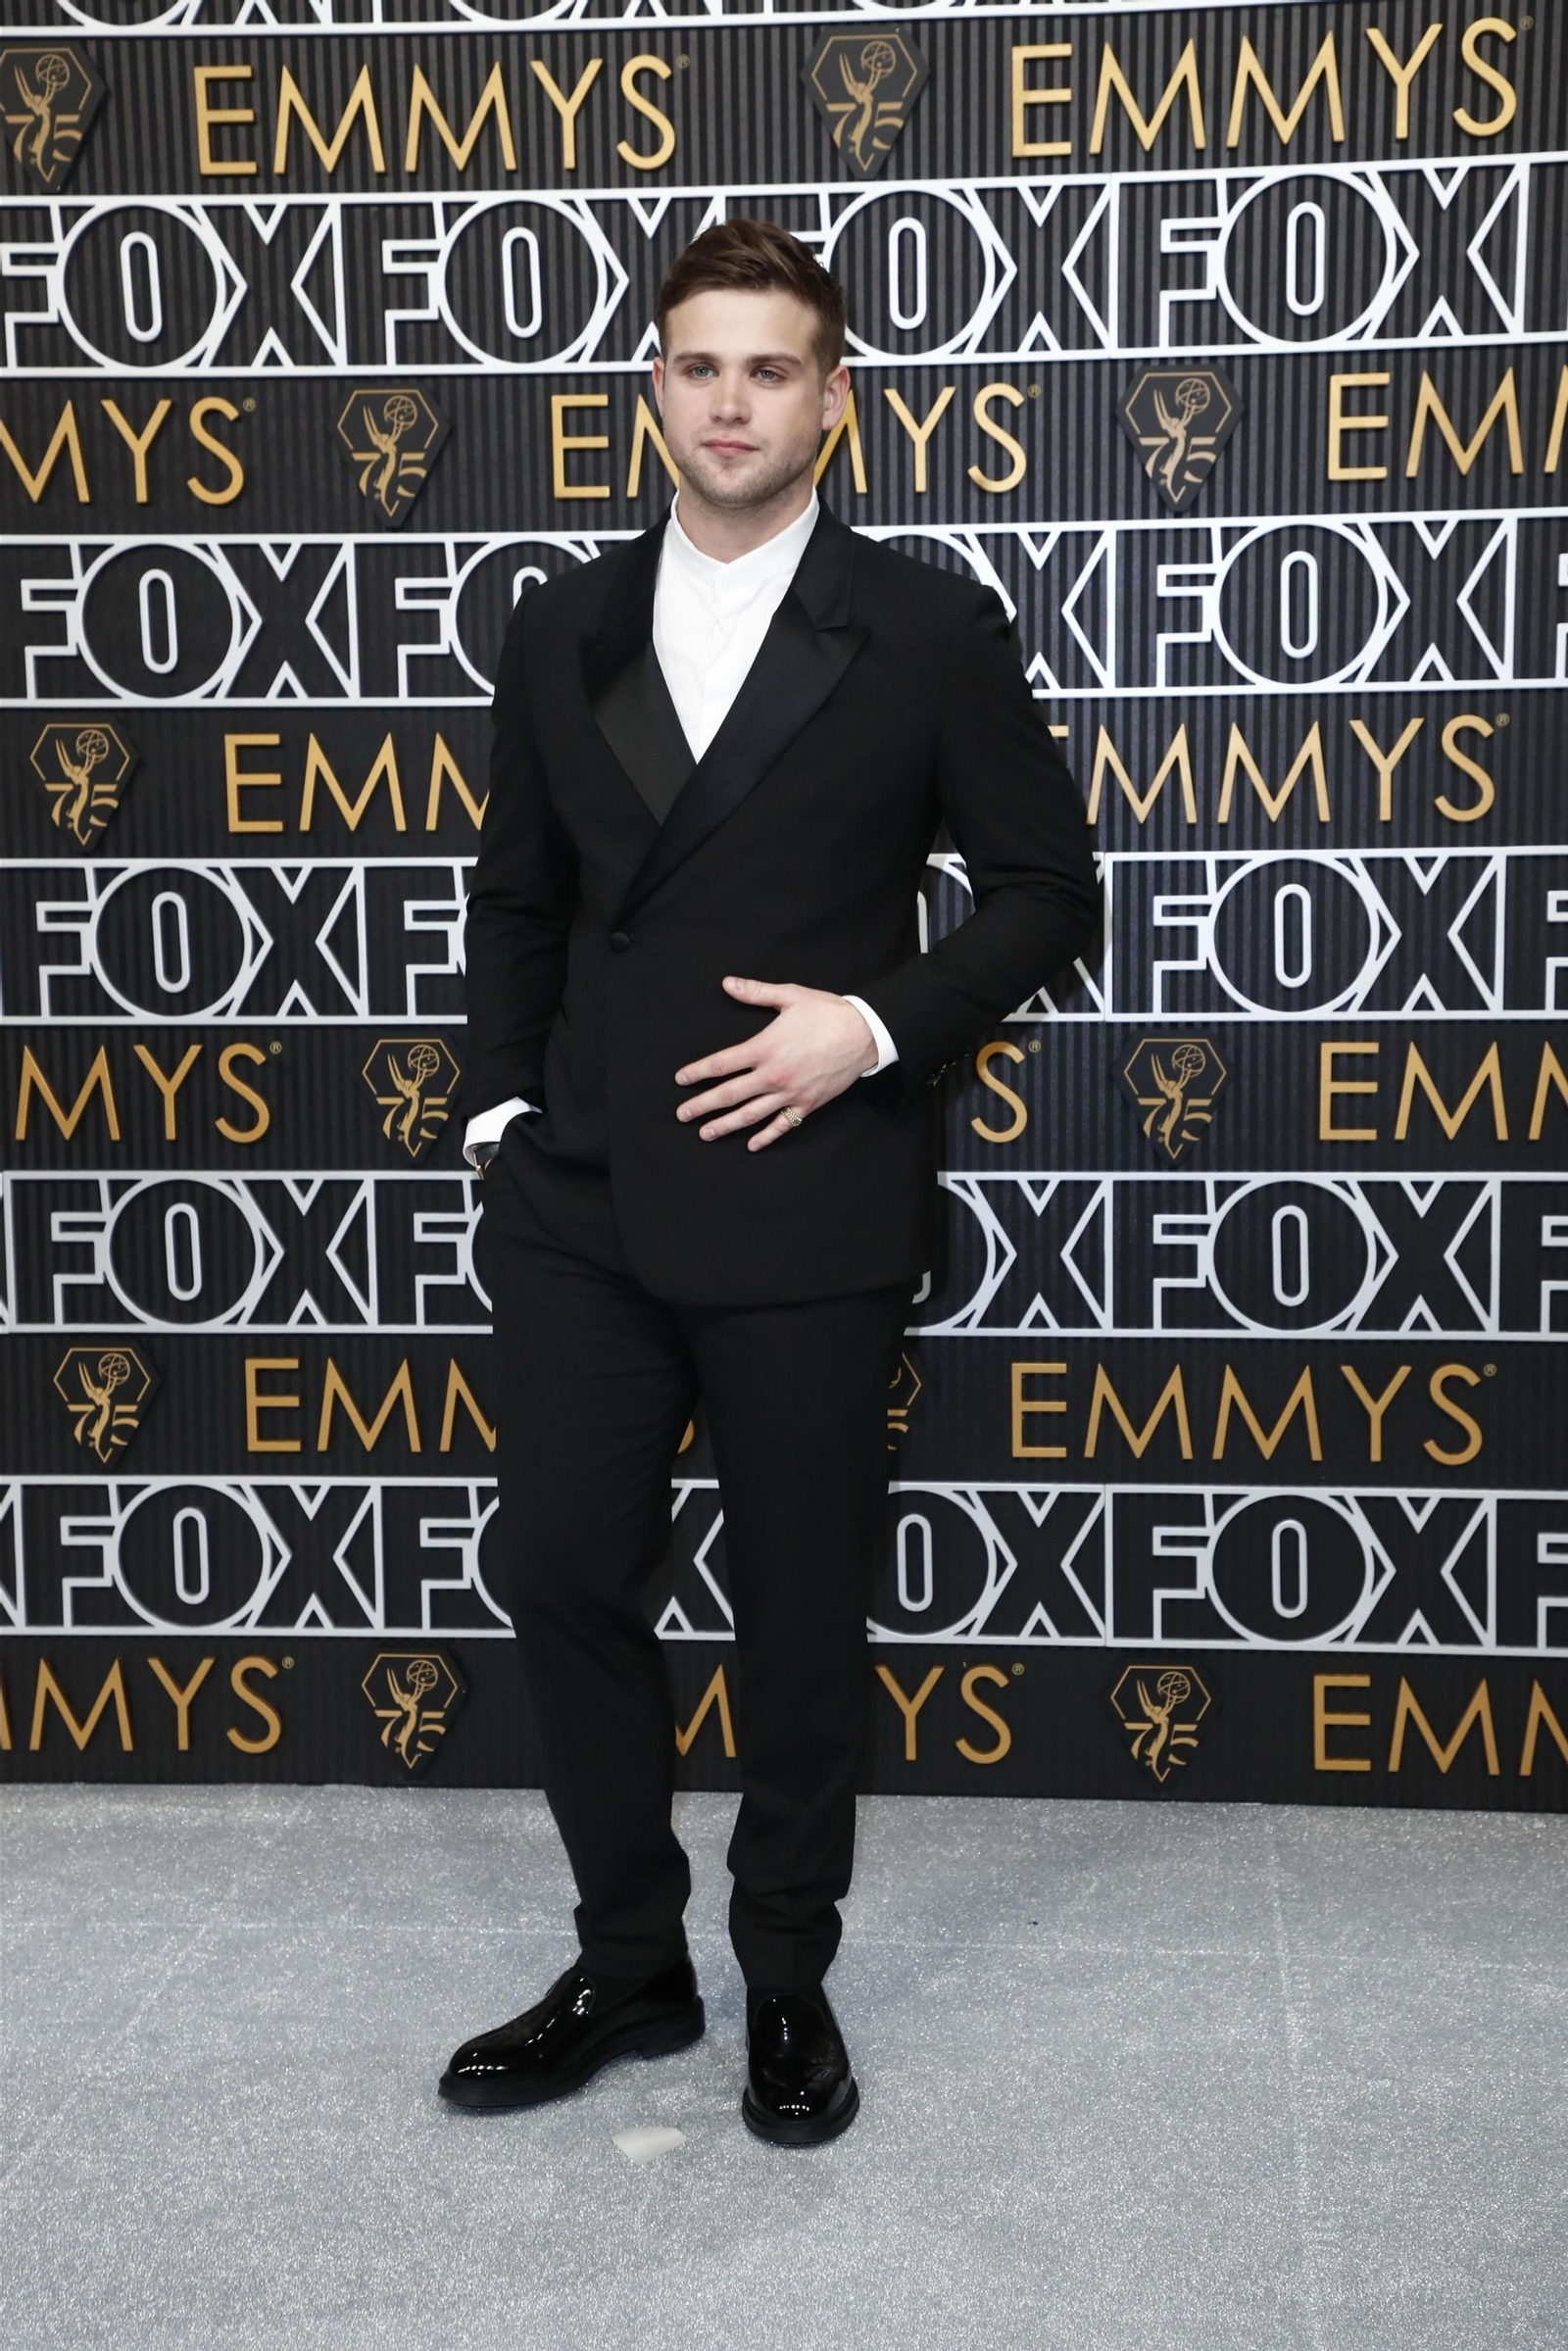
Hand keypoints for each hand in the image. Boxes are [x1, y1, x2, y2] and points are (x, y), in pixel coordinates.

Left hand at [675, 977, 876, 1150]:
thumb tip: (728, 983)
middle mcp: (773, 1075)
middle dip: (702, 1105)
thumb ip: (756, 993)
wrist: (863, 1033)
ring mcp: (790, 1093)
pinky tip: (752, 1145)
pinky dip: (766, 1136)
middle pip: (729, 1095)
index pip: (721, 1064)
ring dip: (726, 1125)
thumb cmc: (827, 1012)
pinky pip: (783, 1125)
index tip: (680, 1079)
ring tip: (705, 1133)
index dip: (697, 1072)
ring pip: (751, 1114)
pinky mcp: (807, 1104)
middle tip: (682, 1115)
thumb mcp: (790, 996)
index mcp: (765, 1048)